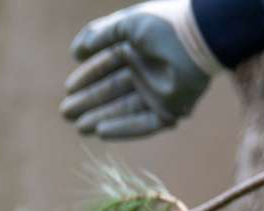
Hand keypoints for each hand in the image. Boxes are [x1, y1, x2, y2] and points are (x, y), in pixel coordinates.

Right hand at [62, 1, 223, 141]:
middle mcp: (146, 72)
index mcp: (137, 49)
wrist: (196, 38)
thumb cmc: (162, 25)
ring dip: (101, 117)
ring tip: (79, 126)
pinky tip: (101, 131)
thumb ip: (98, 35)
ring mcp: (158, 93)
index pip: (107, 66)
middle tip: (66, 112)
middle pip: (112, 91)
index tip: (69, 88)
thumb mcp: (125, 25)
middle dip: (89, 102)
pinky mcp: (170, 110)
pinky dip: (123, 128)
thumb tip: (74, 52)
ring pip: (124, 109)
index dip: (87, 77)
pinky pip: (143, 124)